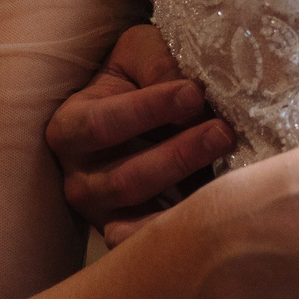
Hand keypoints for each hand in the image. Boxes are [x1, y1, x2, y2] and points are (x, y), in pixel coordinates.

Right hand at [46, 25, 234, 233]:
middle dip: (178, 155)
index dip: (148, 110)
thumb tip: (187, 92)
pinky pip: (149, 244)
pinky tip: (215, 211)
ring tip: (228, 159)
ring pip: (141, 212)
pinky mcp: (128, 235)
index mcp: (70, 128)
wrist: (147, 116)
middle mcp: (78, 178)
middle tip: (222, 131)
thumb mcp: (141, 54)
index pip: (102, 124)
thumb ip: (157, 62)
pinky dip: (180, 232)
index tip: (194, 93)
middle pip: (125, 178)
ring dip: (188, 187)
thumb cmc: (140, 79)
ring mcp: (103, 214)